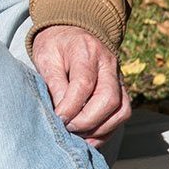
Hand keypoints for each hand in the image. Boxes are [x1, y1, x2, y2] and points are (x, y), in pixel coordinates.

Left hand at [31, 24, 130, 147]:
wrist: (72, 31)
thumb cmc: (56, 44)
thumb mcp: (46, 56)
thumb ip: (54, 82)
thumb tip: (61, 112)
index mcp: (86, 51)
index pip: (84, 83)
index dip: (72, 105)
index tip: (59, 118)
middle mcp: (109, 65)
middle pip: (109, 98)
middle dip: (88, 120)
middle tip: (68, 128)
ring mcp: (119, 78)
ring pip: (121, 110)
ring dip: (101, 128)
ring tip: (79, 136)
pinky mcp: (121, 91)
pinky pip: (121, 114)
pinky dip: (107, 130)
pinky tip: (90, 138)